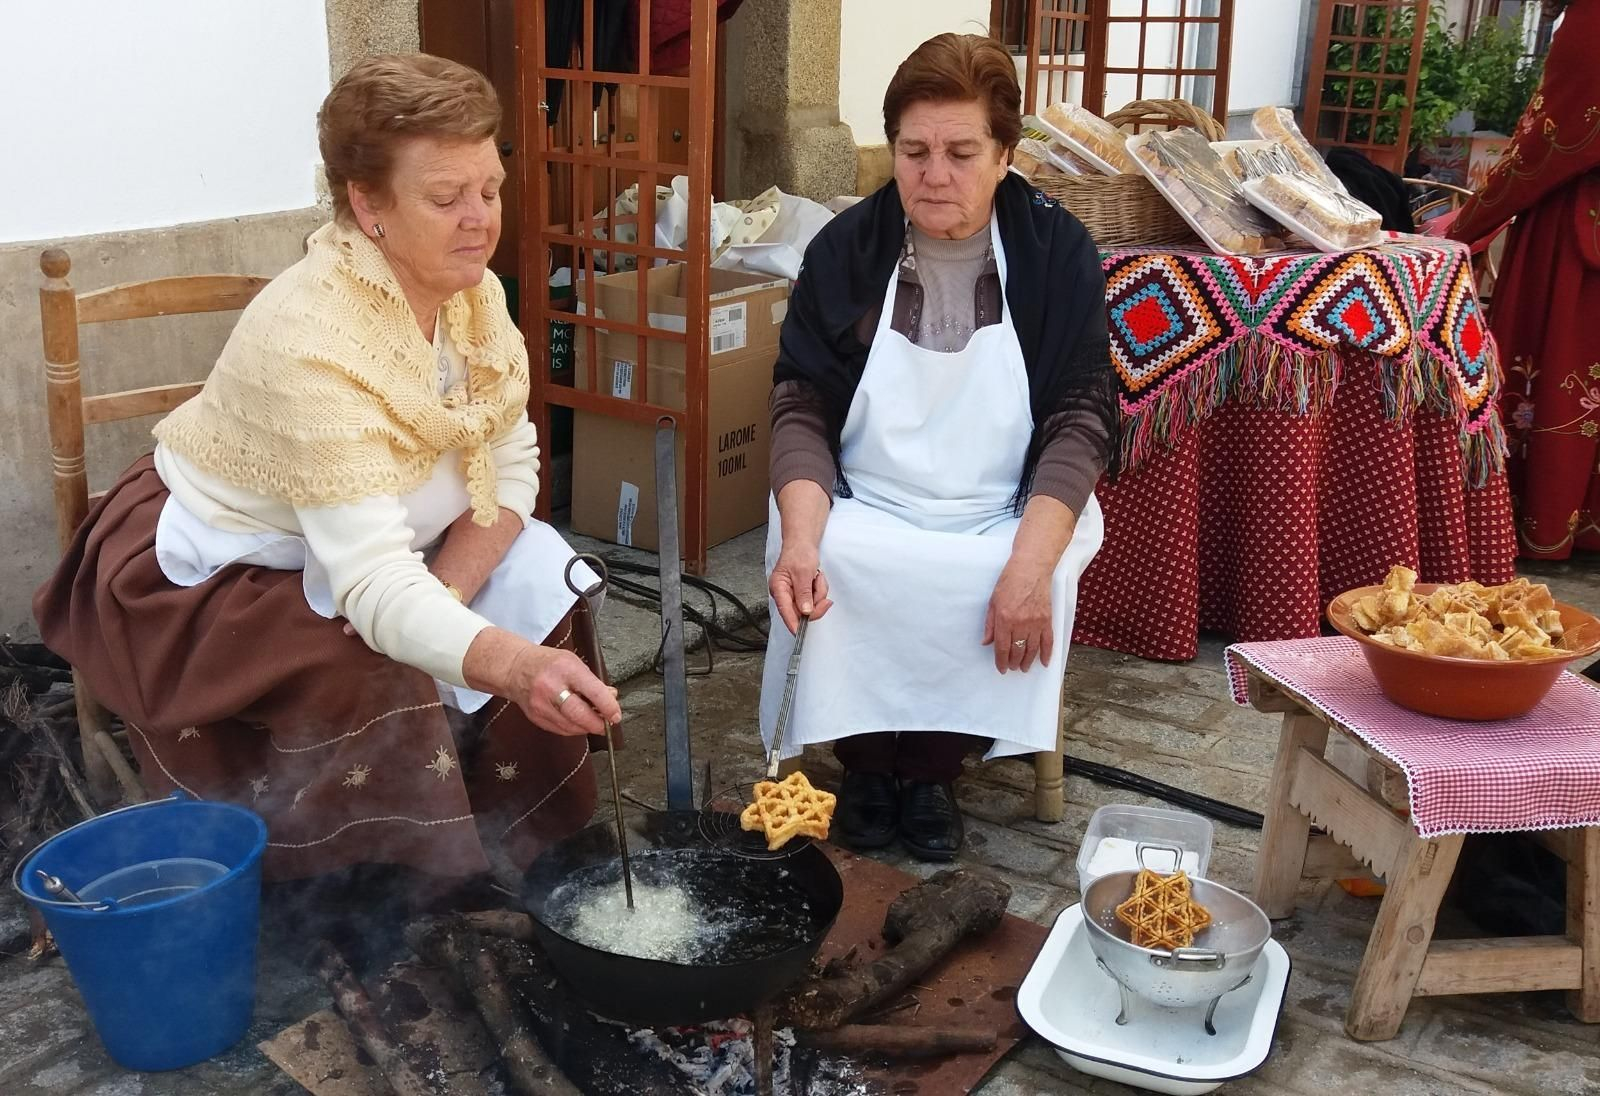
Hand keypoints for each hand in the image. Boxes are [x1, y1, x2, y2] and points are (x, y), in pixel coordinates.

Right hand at [504, 645, 621, 734]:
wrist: (516, 668)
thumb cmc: (548, 663)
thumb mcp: (574, 662)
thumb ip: (593, 682)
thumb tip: (611, 698)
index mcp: (565, 669)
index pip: (592, 691)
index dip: (608, 707)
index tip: (616, 715)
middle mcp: (551, 687)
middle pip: (579, 714)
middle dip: (597, 724)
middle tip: (607, 724)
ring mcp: (541, 704)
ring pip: (570, 726)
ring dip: (586, 727)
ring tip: (594, 721)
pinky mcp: (535, 717)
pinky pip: (560, 730)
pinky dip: (573, 729)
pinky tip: (578, 723)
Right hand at [769, 543, 832, 634]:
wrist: (803, 543)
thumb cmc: (799, 553)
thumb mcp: (803, 572)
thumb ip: (803, 593)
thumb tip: (804, 611)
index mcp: (778, 588)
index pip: (785, 611)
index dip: (793, 623)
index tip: (800, 633)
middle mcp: (784, 594)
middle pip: (800, 612)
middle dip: (815, 601)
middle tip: (820, 588)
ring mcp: (793, 594)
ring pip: (810, 606)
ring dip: (818, 592)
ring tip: (816, 577)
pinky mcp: (802, 593)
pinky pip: (814, 600)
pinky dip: (819, 590)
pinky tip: (816, 578)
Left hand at [983, 557, 1053, 673]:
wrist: (1031, 568)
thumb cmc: (1010, 581)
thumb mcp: (993, 601)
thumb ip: (990, 624)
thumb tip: (986, 642)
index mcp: (1004, 619)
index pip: (1002, 647)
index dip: (1001, 661)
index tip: (1001, 668)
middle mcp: (1020, 623)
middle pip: (1017, 651)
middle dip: (1014, 662)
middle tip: (1012, 667)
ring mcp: (1036, 622)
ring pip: (1032, 649)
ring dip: (1028, 661)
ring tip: (1024, 667)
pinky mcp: (1047, 619)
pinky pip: (1048, 641)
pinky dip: (1046, 653)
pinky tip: (1044, 662)